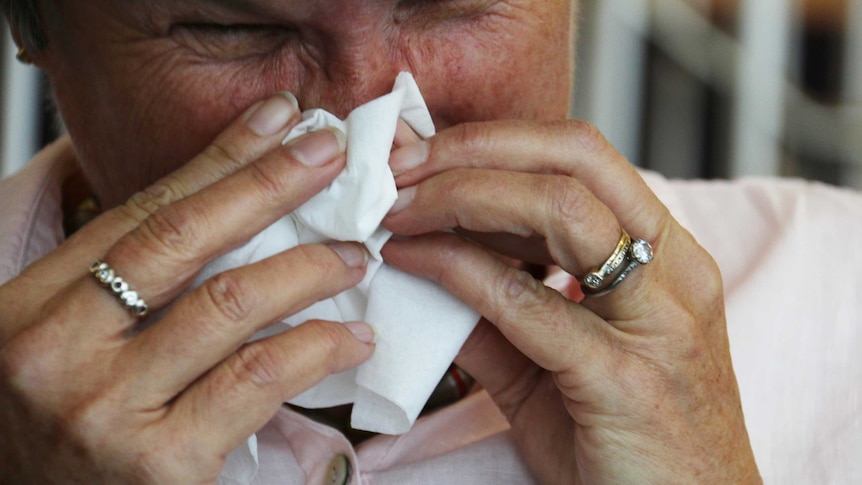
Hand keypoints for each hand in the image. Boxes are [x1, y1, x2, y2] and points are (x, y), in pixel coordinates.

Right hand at [0, 95, 374, 482]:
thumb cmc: (58, 439)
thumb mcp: (65, 348)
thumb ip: (125, 289)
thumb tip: (225, 209)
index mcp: (29, 308)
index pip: (142, 212)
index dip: (219, 160)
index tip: (277, 122)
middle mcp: (55, 352)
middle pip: (183, 238)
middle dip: (268, 184)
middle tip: (328, 155)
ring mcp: (106, 411)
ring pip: (231, 303)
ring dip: (310, 268)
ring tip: (356, 258)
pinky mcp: (162, 467)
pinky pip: (260, 379)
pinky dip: (318, 347)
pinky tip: (351, 337)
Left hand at [382, 120, 760, 482]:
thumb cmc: (632, 449)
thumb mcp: (558, 371)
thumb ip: (499, 317)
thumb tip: (428, 265)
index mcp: (667, 258)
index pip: (583, 158)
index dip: (496, 140)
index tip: (426, 154)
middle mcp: (674, 274)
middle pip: (575, 160)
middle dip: (475, 148)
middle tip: (404, 166)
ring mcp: (658, 323)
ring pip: (561, 210)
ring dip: (462, 195)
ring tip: (399, 209)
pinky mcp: (624, 379)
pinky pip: (529, 303)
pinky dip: (459, 269)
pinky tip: (413, 262)